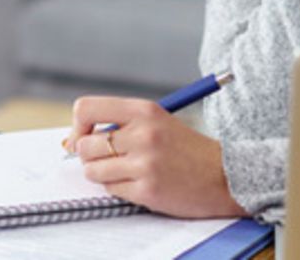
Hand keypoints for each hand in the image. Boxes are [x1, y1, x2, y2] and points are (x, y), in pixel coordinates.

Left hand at [65, 96, 247, 218]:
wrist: (226, 176)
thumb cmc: (186, 149)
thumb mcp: (156, 122)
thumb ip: (119, 125)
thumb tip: (73, 140)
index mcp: (144, 110)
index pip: (86, 109)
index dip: (77, 126)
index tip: (82, 137)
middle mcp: (143, 134)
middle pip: (84, 145)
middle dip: (90, 156)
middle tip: (108, 159)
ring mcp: (145, 163)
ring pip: (93, 170)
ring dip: (103, 174)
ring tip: (126, 171)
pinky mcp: (148, 189)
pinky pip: (111, 190)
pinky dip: (119, 189)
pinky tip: (140, 183)